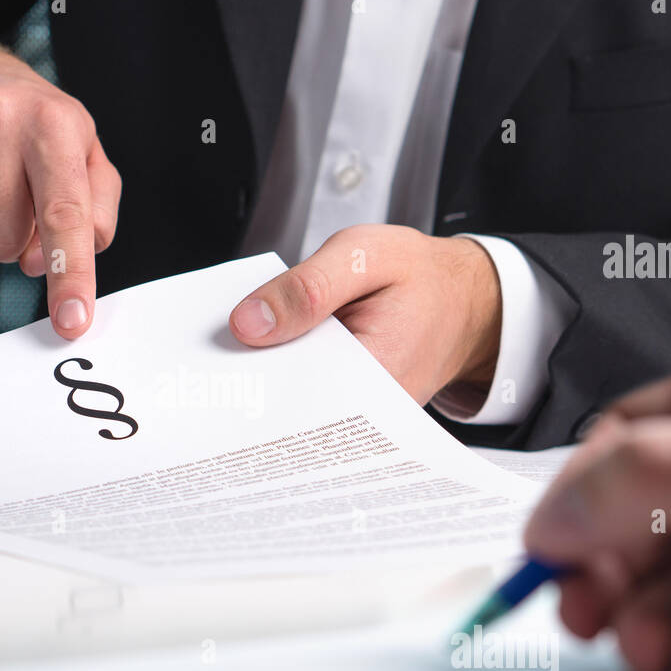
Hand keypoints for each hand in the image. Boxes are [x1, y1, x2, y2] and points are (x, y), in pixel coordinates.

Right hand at [0, 32, 121, 338]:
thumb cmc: (26, 122)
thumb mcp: (83, 152)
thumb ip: (93, 213)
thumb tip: (46, 264)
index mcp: (51, 122)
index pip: (64, 213)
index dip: (70, 275)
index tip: (72, 321)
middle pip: (2, 243)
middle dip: (8, 241)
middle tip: (7, 201)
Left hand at [229, 226, 501, 404]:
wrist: (465, 299)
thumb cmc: (421, 275)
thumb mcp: (364, 255)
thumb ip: (308, 287)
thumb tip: (247, 324)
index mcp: (375, 376)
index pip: (294, 395)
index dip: (249, 380)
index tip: (210, 370)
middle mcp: (366, 411)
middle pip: (288, 408)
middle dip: (249, 385)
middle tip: (206, 368)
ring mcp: (358, 415)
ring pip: (294, 405)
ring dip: (262, 379)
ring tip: (229, 360)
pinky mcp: (349, 407)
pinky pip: (305, 396)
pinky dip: (282, 374)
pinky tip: (262, 356)